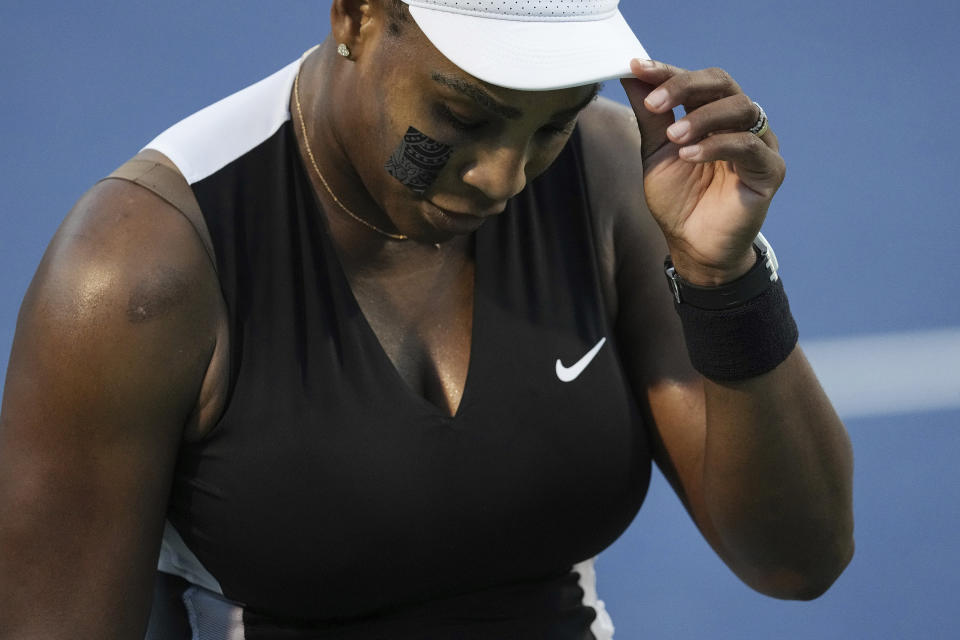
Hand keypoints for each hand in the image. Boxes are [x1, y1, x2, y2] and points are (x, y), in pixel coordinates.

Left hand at [621, 59, 785, 284]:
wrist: (693, 246)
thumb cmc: (678, 200)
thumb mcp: (656, 152)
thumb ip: (650, 115)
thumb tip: (632, 74)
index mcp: (713, 114)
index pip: (696, 81)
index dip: (667, 72)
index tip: (637, 68)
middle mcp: (740, 123)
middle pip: (722, 83)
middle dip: (684, 86)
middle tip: (654, 103)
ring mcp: (759, 143)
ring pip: (740, 108)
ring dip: (701, 118)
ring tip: (673, 137)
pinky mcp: (769, 170)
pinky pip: (747, 146)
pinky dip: (715, 146)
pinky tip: (689, 155)